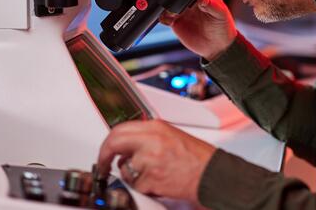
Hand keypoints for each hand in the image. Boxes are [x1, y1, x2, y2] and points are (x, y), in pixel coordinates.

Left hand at [97, 119, 215, 202]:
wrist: (212, 175)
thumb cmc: (197, 158)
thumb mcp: (171, 136)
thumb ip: (147, 137)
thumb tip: (126, 144)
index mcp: (156, 127)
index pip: (120, 129)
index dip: (108, 142)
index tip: (104, 151)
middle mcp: (151, 140)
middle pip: (114, 143)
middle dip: (105, 157)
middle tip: (103, 166)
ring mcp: (150, 160)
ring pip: (125, 169)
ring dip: (132, 176)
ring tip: (152, 174)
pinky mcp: (151, 179)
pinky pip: (136, 186)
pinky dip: (144, 188)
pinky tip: (158, 182)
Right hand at [160, 0, 235, 60]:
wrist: (217, 47)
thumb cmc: (222, 27)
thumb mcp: (220, 14)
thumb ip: (211, 5)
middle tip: (176, 4)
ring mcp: (181, 9)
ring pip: (167, 2)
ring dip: (165, 6)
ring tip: (173, 14)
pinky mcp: (174, 20)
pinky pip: (163, 16)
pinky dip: (162, 17)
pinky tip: (170, 21)